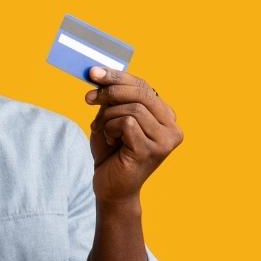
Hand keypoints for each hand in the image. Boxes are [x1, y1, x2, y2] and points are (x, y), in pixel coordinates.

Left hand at [84, 66, 182, 203]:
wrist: (110, 188)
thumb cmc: (111, 153)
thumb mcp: (111, 119)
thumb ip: (113, 98)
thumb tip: (100, 74)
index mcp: (166, 117)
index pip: (144, 86)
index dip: (118, 76)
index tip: (93, 72)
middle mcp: (172, 127)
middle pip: (141, 93)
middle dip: (110, 91)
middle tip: (88, 98)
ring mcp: (165, 140)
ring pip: (133, 108)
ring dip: (108, 117)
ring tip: (102, 130)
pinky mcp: (152, 150)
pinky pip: (127, 123)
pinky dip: (111, 128)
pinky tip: (111, 141)